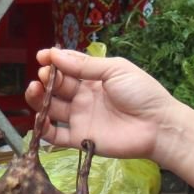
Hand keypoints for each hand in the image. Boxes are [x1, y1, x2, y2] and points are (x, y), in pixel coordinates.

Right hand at [25, 48, 175, 159]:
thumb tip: (56, 55)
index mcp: (93, 78)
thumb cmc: (142, 93)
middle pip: (57, 87)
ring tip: (35, 89)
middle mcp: (84, 97)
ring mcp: (81, 118)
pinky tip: (39, 117)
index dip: (54, 61)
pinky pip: (55, 135)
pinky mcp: (80, 139)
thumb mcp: (115, 69)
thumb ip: (85, 65)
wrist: (158, 126)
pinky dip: (43, 128)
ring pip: (51, 108)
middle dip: (46, 78)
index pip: (67, 67)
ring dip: (38, 98)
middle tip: (44, 74)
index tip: (43, 56)